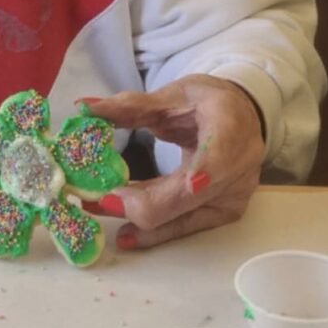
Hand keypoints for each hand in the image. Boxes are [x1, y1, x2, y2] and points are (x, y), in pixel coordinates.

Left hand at [77, 75, 264, 248]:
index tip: (169, 189)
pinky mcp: (221, 214)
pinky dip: (152, 229)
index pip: (215, 162)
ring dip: (139, 219)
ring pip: (182, 221)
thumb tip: (84, 108)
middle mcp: (237, 173)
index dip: (193, 179)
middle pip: (186, 200)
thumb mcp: (172, 94)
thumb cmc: (207, 103)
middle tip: (96, 197)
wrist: (243, 118)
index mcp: (230, 132)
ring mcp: (231, 199)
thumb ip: (130, 105)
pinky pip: (184, 226)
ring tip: (98, 207)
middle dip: (139, 203)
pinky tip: (125, 233)